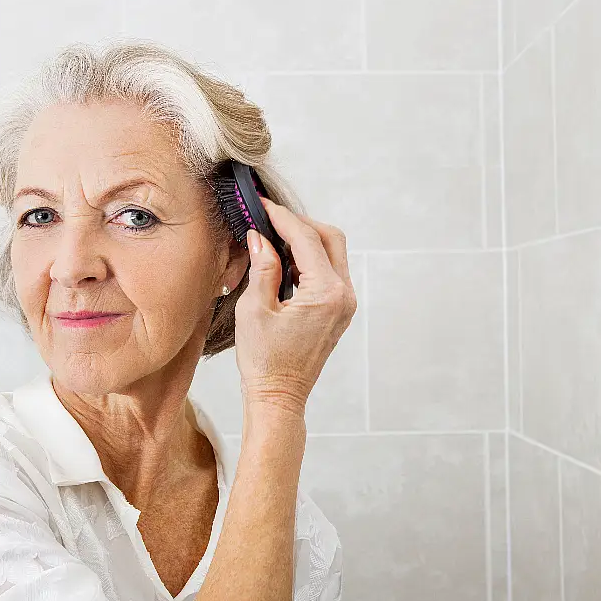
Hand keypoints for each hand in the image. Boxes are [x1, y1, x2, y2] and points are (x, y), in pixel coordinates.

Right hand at [234, 197, 357, 419]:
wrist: (279, 397)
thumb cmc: (264, 361)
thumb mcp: (254, 309)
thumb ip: (262, 266)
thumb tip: (260, 236)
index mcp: (326, 293)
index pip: (306, 239)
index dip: (281, 217)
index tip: (261, 204)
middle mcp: (344, 295)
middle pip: (330, 238)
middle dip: (300, 224)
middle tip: (269, 219)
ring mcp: (345, 303)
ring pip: (333, 253)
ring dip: (306, 241)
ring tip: (273, 239)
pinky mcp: (340, 310)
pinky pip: (331, 272)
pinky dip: (311, 259)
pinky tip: (285, 261)